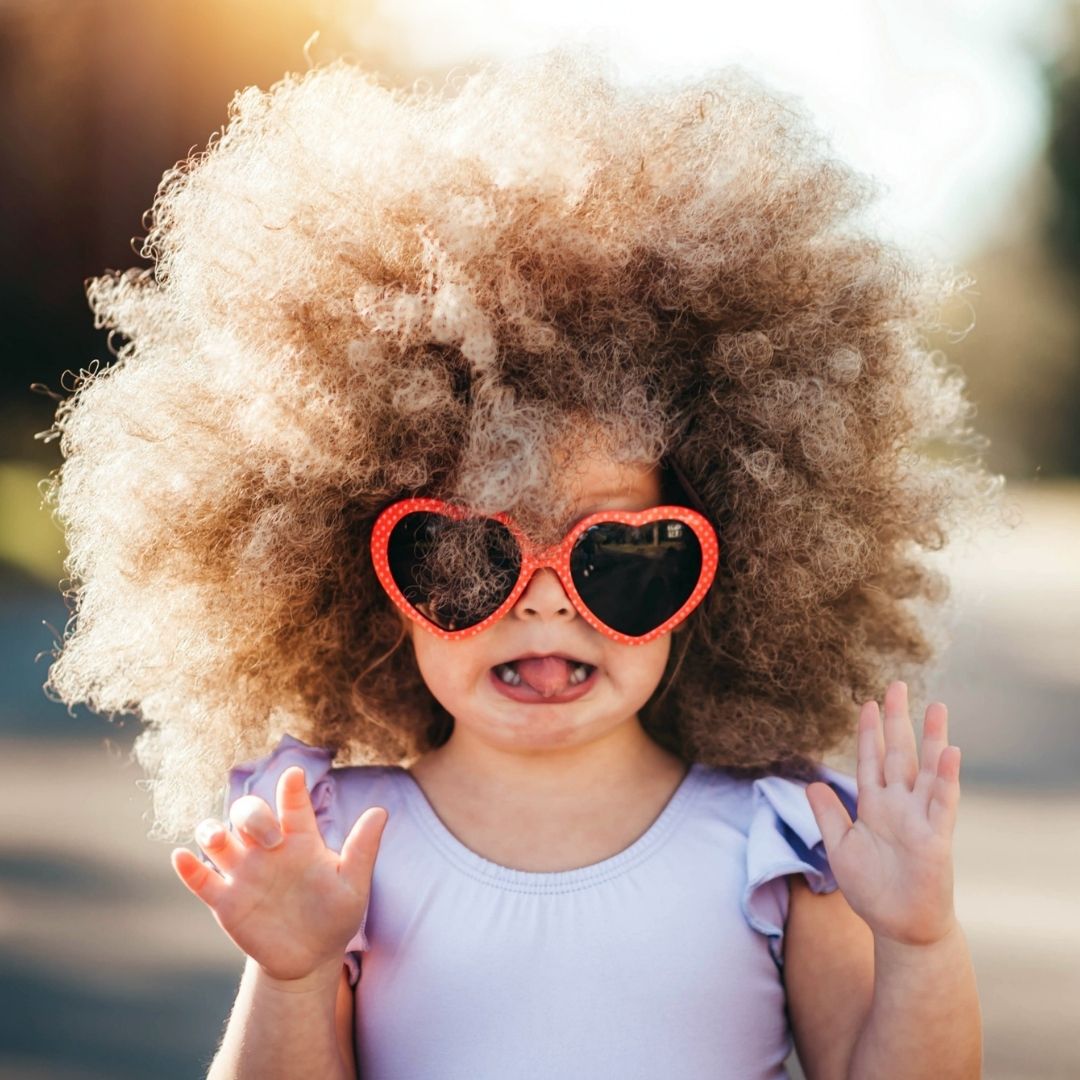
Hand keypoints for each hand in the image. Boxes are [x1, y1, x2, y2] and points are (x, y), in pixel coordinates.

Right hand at [171, 766, 386, 982]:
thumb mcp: (353, 885)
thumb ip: (362, 849)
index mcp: (300, 840)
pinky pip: (201, 879)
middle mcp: (268, 849)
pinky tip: (180, 857)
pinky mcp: (225, 901)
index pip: (293, 805)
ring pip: (217, 839)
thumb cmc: (335, 915)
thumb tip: (382, 811)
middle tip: (270, 838)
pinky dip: (188, 868)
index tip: (295, 775)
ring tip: (215, 838)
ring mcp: (244, 873)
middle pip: (248, 815)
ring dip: (211, 832)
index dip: (291, 789)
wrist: (310, 958)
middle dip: (253, 817)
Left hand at [805, 681, 960, 946]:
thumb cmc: (872, 890)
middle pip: (899, 754)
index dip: (869, 732)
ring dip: (932, 739)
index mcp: (874, 806)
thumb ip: (827, 815)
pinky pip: (943, 803)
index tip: (868, 703)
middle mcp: (899, 805)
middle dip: (898, 721)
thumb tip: (811, 782)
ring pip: (926, 770)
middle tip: (897, 685)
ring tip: (935, 707)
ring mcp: (920, 819)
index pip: (871, 760)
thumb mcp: (840, 847)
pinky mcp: (937, 838)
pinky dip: (947, 778)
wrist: (899, 928)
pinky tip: (951, 752)